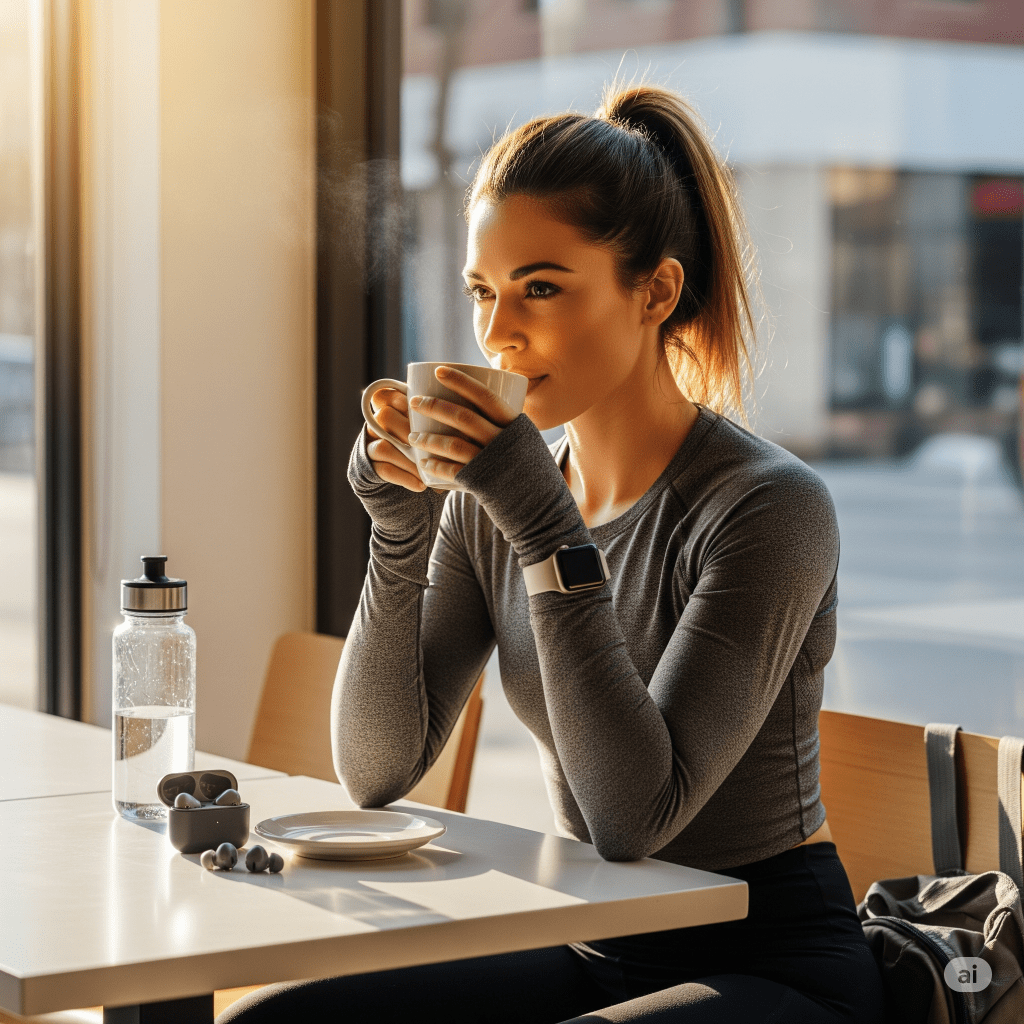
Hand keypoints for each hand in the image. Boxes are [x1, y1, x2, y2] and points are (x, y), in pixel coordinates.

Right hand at [365, 386, 426, 492]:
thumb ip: (436, 415)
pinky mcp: (371, 465)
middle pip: (385, 418)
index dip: (397, 398)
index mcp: (388, 406)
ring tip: (427, 470)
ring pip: (384, 447)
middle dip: (409, 432)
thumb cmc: (424, 439)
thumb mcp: (428, 423)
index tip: (412, 406)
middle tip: (429, 444)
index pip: (385, 395)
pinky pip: (384, 470)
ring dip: (409, 461)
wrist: (403, 470)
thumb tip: (465, 416)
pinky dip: (405, 478)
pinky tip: (421, 485)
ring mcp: (370, 444)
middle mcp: (376, 423)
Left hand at [406, 367, 519, 486]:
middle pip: (463, 417)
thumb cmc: (528, 466)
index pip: (485, 396)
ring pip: (453, 445)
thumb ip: (504, 423)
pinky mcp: (482, 483)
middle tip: (414, 402)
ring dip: (428, 439)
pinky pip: (453, 472)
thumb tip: (479, 400)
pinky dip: (435, 466)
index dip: (461, 381)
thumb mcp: (525, 438)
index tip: (438, 371)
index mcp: (514, 424)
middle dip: (434, 406)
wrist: (541, 503)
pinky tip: (423, 463)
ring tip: (411, 437)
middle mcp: (503, 441)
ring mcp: (492, 462)